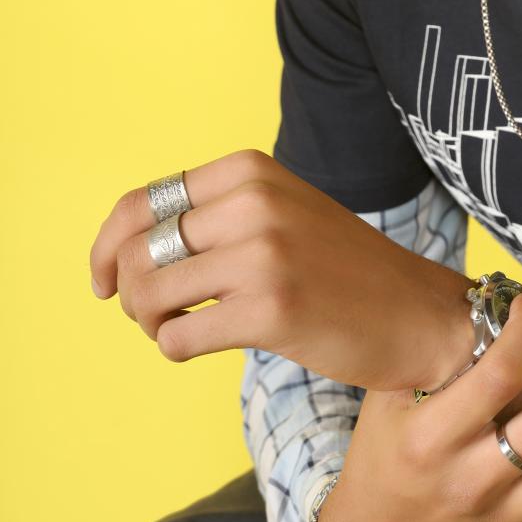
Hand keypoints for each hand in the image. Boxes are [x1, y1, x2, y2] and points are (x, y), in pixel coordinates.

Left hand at [88, 148, 474, 390]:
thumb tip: (121, 248)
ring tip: (177, 331)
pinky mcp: (270, 311)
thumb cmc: (342, 270)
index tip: (103, 280)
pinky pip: (176, 338)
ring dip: (149, 324)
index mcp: (252, 171)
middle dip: (128, 292)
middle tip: (151, 315)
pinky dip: (175, 350)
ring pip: (147, 294)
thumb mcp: (282, 211)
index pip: (143, 203)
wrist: (418, 314)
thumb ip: (216, 213)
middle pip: (137, 251)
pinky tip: (205, 346)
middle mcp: (255, 203)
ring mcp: (263, 255)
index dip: (107, 247)